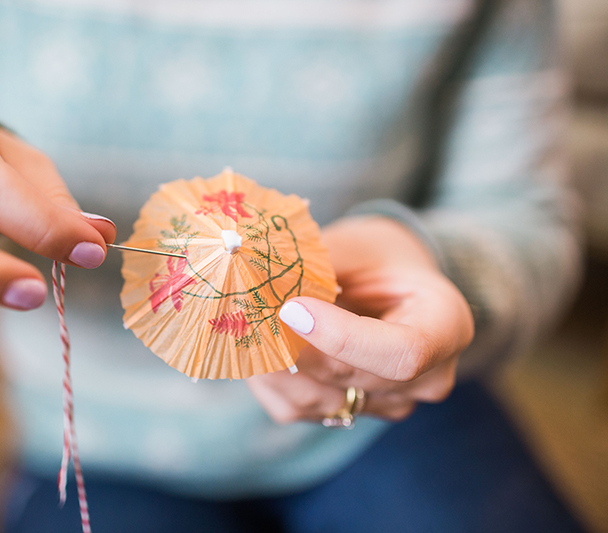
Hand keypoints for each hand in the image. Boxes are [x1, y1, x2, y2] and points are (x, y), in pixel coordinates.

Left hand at [246, 216, 473, 422]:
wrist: (385, 283)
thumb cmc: (375, 256)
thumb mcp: (357, 246)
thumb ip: (319, 265)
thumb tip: (261, 277)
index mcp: (447, 326)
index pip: (402, 354)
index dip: (341, 338)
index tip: (291, 308)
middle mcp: (427, 378)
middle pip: (349, 377)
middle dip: (291, 344)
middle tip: (246, 310)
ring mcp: (389, 404)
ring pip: (316, 400)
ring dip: (271, 363)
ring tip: (245, 322)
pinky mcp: (350, 413)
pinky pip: (297, 409)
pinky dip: (268, 379)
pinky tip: (255, 346)